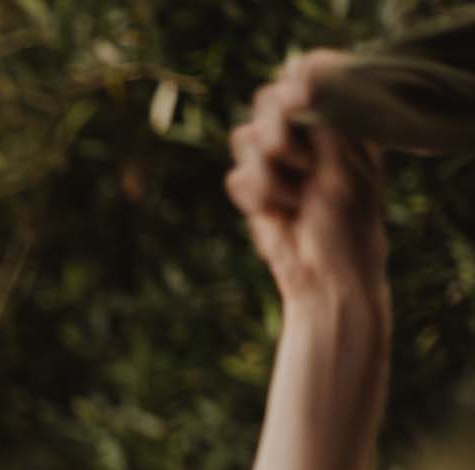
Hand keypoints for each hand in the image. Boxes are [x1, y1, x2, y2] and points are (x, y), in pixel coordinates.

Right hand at [227, 54, 387, 310]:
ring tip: (295, 200)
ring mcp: (278, 161)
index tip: (298, 107)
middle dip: (278, 136)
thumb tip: (298, 82)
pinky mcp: (254, 188)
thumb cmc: (348, 222)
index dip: (294, 91)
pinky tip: (279, 214)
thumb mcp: (346, 166)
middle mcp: (306, 135)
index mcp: (338, 123)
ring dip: (268, 174)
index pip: (304, 80)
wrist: (322, 275)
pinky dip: (256, 198)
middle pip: (266, 102)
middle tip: (303, 166)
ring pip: (243, 140)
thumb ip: (323, 124)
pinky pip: (236, 178)